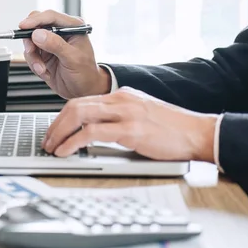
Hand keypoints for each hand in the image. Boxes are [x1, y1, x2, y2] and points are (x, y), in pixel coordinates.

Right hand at [20, 10, 110, 98]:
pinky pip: (30, 55)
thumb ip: (56, 45)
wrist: (82, 92)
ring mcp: (51, 43)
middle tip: (31, 50)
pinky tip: (45, 72)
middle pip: (36, 25)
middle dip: (30, 39)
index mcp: (73, 27)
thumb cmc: (85, 74)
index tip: (23, 26)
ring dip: (33, 57)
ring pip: (30, 41)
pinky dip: (34, 65)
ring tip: (42, 69)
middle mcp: (61, 32)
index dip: (35, 20)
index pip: (50, 17)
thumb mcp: (73, 59)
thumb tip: (38, 34)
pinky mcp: (43, 54)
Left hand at [42, 87, 217, 161]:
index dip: (62, 117)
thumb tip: (94, 132)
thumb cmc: (174, 129)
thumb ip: (119, 119)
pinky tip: (65, 152)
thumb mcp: (142, 117)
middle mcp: (121, 100)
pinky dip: (73, 142)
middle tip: (47, 141)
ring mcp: (126, 113)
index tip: (54, 131)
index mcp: (122, 95)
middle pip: (75, 106)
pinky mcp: (131, 130)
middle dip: (55, 125)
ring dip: (59, 133)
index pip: (83, 101)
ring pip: (78, 115)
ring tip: (51, 148)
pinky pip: (91, 133)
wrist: (200, 133)